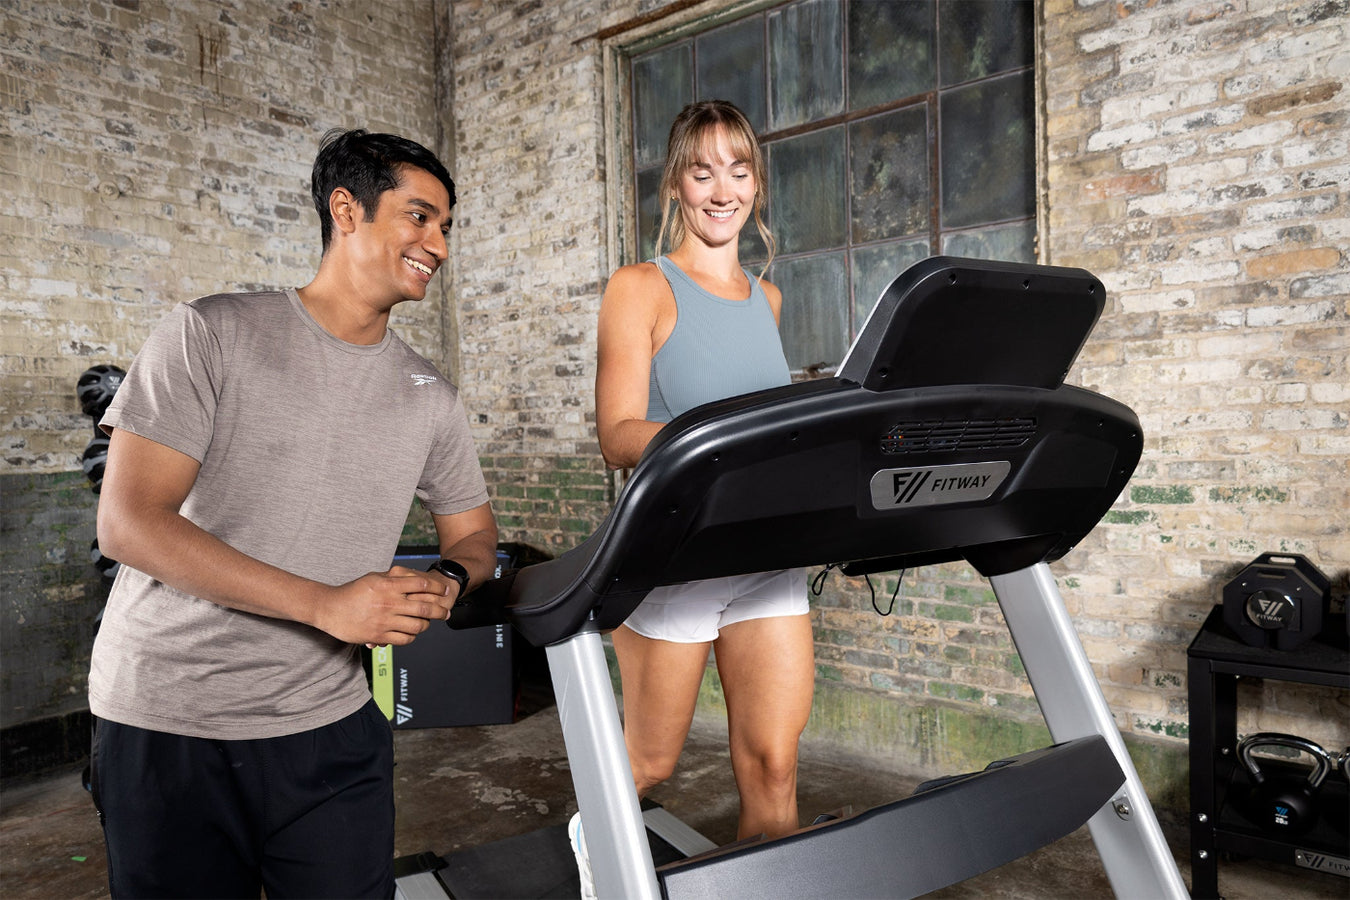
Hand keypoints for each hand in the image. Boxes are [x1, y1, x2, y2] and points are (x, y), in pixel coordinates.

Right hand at [313, 569, 456, 646]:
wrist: (330, 609)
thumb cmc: (352, 592)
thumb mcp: (373, 578)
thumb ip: (393, 579)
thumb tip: (413, 577)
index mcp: (388, 585)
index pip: (421, 585)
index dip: (437, 589)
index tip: (445, 591)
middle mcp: (389, 603)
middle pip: (425, 608)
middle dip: (440, 611)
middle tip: (446, 613)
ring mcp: (385, 621)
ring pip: (417, 626)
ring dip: (426, 625)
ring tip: (427, 624)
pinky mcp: (379, 636)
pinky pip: (404, 639)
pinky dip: (412, 636)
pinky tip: (412, 633)